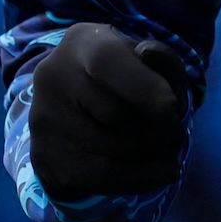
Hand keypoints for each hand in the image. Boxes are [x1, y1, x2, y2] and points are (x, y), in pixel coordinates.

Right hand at [29, 23, 189, 201]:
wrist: (83, 103)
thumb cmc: (129, 76)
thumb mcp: (152, 60)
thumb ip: (163, 59)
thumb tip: (149, 55)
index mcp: (83, 42)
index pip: (108, 63)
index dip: (144, 88)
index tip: (173, 110)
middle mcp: (53, 77)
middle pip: (113, 114)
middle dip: (156, 129)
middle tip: (177, 133)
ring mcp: (43, 119)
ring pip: (107, 150)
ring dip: (150, 157)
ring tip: (170, 151)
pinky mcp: (43, 156)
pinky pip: (96, 178)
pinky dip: (137, 179)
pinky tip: (161, 174)